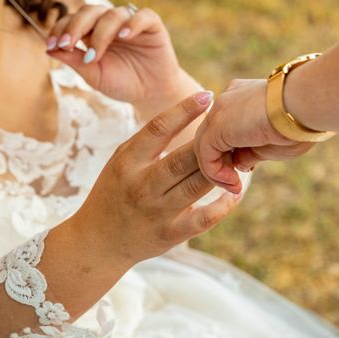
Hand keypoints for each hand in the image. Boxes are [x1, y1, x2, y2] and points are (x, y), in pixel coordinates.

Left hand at [46, 4, 196, 112]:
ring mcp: (131, 23)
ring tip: (96, 55)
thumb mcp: (95, 76)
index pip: (72, 20)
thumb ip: (75, 62)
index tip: (52, 45)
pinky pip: (143, 16)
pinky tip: (124, 36)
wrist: (152, 95)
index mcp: (93, 32)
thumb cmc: (124, 84)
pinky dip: (133, 24)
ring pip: (112, 14)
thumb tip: (49, 50)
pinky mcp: (152, 26)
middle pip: (89, 11)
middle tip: (67, 44)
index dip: (60, 29)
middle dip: (75, 26)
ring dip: (101, 33)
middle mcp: (110, 24)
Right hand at [70, 91, 239, 265]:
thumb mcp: (122, 161)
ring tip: (239, 155)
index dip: (184, 110)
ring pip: (197, 185)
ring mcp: (157, 211)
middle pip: (183, 158)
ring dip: (223, 170)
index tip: (207, 95)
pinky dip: (224, 205)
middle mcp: (142, 185)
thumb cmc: (115, 192)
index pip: (157, 129)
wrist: (98, 242)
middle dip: (210, 142)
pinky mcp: (171, 234)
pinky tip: (236, 192)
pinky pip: (205, 218)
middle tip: (232, 127)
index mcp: (128, 162)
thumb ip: (150, 142)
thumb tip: (187, 113)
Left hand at [194, 79, 313, 193]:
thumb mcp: (274, 141)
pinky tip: (233, 182)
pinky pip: (205, 155)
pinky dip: (215, 173)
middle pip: (212, 137)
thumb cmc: (299, 123)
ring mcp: (219, 110)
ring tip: (234, 187)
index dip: (233, 153)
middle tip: (235, 185)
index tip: (249, 169)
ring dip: (217, 173)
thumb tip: (239, 164)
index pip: (227, 128)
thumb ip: (253, 151)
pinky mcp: (216, 125)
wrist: (306, 105)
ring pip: (204, 146)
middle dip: (222, 164)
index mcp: (243, 97)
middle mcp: (227, 100)